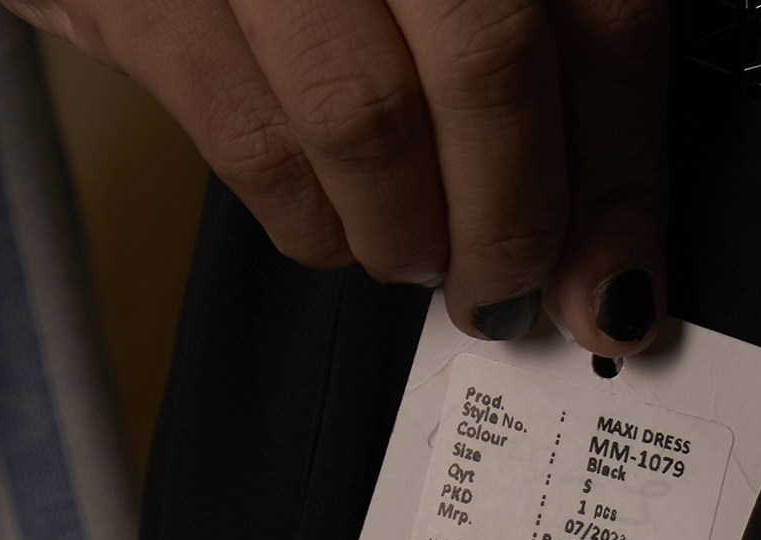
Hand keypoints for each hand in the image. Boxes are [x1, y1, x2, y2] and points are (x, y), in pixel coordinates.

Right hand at [7, 0, 668, 355]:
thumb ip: (576, 95)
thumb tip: (608, 285)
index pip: (604, 25)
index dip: (617, 177)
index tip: (615, 290)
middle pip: (487, 64)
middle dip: (507, 224)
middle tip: (500, 290)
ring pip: (366, 121)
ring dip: (411, 237)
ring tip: (418, 248)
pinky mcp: (142, 3)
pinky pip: (258, 155)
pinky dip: (319, 228)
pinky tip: (340, 218)